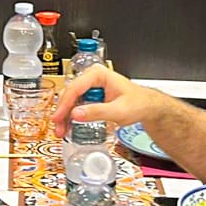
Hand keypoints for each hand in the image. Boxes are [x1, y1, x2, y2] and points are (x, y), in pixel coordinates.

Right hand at [50, 65, 166, 136]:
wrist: (147, 107)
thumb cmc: (138, 103)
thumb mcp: (118, 110)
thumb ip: (97, 112)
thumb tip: (76, 114)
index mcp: (98, 74)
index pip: (75, 88)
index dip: (65, 104)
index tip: (58, 118)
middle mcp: (92, 77)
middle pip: (70, 94)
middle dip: (62, 112)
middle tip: (58, 128)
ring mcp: (90, 86)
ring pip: (71, 100)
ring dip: (65, 116)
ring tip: (62, 131)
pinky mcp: (91, 96)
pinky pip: (76, 105)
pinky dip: (72, 116)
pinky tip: (69, 127)